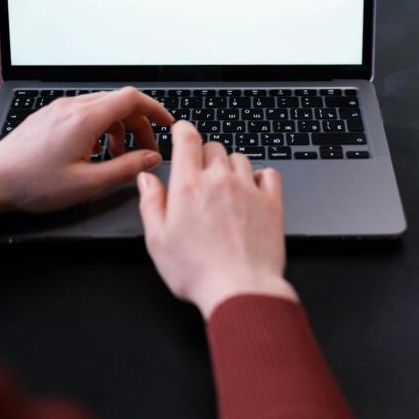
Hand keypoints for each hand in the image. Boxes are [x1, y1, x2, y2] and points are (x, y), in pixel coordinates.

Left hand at [0, 87, 172, 229]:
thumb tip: (151, 159)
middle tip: (144, 153)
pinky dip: (100, 129)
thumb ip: (126, 168)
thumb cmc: (32, 185)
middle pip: (120, 103)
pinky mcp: (48, 116)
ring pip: (102, 108)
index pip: (132, 98)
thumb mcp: (87, 184)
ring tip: (117, 158)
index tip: (166, 125)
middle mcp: (72, 106)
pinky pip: (84, 113)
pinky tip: (93, 154)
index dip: (155, 109)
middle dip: (139, 126)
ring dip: (119, 129)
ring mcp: (58, 109)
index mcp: (85, 118)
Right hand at [137, 121, 297, 317]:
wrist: (240, 289)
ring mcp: (249, 190)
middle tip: (199, 176)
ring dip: (230, 166)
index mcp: (189, 186)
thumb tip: (147, 178)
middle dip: (204, 155)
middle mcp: (220, 180)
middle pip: (214, 147)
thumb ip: (151, 203)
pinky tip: (252, 190)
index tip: (182, 133)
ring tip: (224, 188)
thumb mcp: (157, 240)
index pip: (188, 138)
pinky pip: (268, 173)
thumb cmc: (196, 271)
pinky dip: (260, 176)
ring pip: (240, 158)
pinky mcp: (271, 203)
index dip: (183, 130)